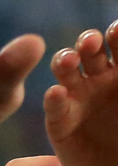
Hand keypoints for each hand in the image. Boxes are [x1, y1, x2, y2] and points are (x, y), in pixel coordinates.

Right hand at [45, 21, 117, 165]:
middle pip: (90, 53)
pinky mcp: (59, 125)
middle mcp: (98, 82)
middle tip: (92, 40)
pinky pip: (55, 109)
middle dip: (89, 42)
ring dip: (65, 62)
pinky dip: (54, 100)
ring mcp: (76, 101)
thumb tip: (116, 61)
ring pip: (66, 74)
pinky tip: (56, 94)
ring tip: (69, 60)